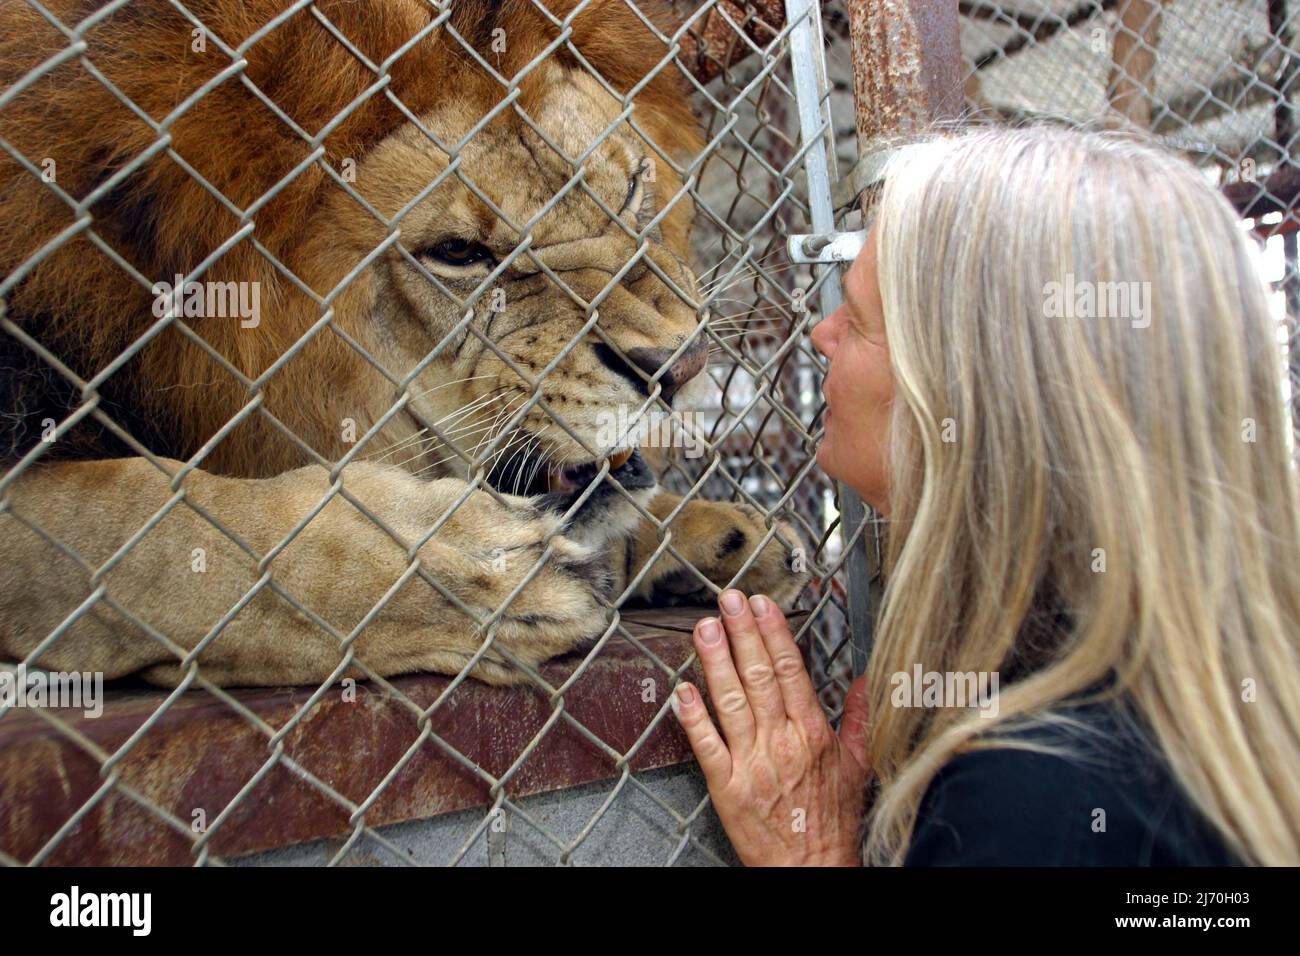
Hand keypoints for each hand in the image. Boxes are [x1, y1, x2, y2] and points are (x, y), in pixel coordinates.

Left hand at [672, 589, 871, 865]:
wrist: (813, 867)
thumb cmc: (832, 821)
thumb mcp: (859, 765)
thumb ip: (861, 718)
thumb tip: (866, 682)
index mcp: (813, 732)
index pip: (791, 670)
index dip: (774, 633)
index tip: (762, 605)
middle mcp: (782, 741)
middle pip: (759, 676)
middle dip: (742, 633)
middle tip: (728, 600)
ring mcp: (752, 762)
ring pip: (731, 701)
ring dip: (716, 661)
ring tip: (705, 628)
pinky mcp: (727, 787)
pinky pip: (707, 745)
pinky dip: (693, 717)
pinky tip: (682, 690)